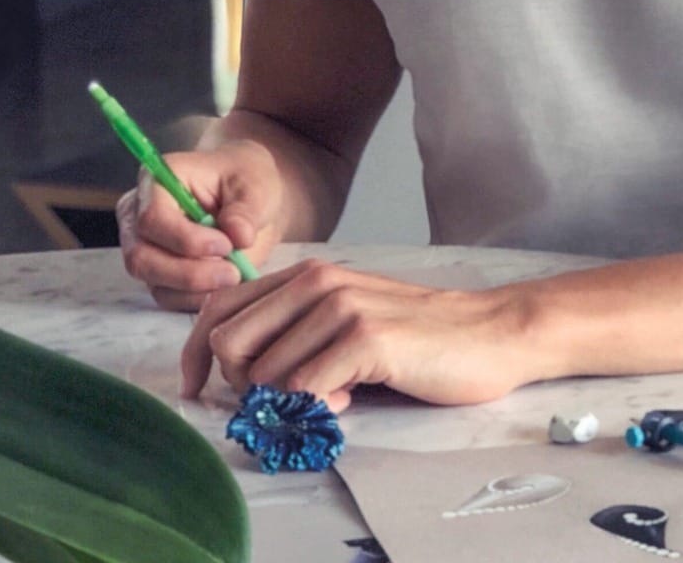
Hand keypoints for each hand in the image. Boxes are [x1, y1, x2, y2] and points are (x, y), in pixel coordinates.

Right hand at [116, 140, 286, 310]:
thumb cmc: (246, 182)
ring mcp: (146, 248)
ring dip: (198, 289)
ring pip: (155, 283)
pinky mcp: (158, 275)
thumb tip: (239, 236)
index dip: (186, 239)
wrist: (252, 201)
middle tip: (233, 272)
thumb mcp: (255, 186)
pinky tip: (226, 284)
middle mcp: (139, 216)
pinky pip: (170, 298)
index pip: (152, 218)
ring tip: (236, 275)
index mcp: (157, 181)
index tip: (226, 245)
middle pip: (142, 258)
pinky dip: (200, 298)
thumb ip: (246, 210)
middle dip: (189, 273)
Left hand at [179, 258, 539, 411]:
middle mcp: (317, 281)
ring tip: (330, 396)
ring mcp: (341, 306)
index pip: (219, 306)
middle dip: (240, 384)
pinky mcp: (365, 338)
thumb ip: (296, 330)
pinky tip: (347, 401)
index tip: (196, 390)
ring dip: (286, 402)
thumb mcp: (346, 317)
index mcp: (307, 274)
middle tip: (279, 401)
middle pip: (228, 341)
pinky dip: (316, 409)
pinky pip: (304, 389)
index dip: (194, 353)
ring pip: (264, 372)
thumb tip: (240, 372)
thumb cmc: (417, 334)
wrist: (488, 332)